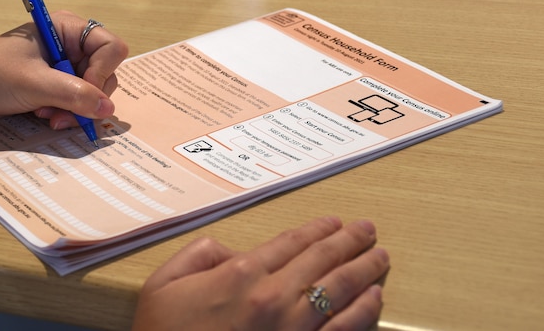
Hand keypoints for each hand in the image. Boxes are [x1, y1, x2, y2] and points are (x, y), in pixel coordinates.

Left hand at [0, 11, 128, 126]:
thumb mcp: (34, 84)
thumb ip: (75, 95)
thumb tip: (108, 110)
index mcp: (65, 29)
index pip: (110, 47)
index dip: (104, 72)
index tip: (86, 91)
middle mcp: (67, 46)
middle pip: (105, 73)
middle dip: (87, 97)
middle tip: (63, 113)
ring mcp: (60, 68)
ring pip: (91, 93)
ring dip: (74, 110)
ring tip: (48, 117)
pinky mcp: (50, 88)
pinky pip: (74, 103)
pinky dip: (65, 114)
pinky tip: (44, 118)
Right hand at [131, 217, 388, 330]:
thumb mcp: (164, 284)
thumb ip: (198, 255)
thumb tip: (230, 249)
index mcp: (241, 274)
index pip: (290, 243)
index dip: (317, 229)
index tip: (334, 222)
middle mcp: (273, 297)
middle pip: (322, 260)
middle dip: (349, 241)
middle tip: (368, 229)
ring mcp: (293, 329)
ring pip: (340, 290)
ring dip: (364, 269)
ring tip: (379, 256)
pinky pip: (344, 330)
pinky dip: (365, 311)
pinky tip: (374, 297)